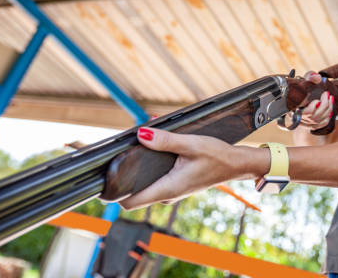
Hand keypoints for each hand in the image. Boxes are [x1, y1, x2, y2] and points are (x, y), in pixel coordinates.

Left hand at [119, 127, 252, 209]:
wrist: (236, 164)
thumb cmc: (217, 156)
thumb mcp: (191, 144)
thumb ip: (165, 140)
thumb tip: (140, 134)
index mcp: (167, 188)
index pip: (129, 202)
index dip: (112, 193)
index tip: (101, 180)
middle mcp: (166, 193)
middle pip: (132, 192)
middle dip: (120, 174)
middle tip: (114, 153)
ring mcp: (170, 190)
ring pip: (143, 183)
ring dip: (135, 167)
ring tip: (130, 144)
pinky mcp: (174, 183)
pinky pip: (153, 178)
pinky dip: (147, 165)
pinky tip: (149, 145)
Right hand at [288, 71, 333, 129]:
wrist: (297, 97)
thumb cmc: (300, 89)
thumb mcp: (304, 80)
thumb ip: (309, 77)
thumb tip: (317, 77)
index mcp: (293, 108)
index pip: (303, 113)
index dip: (311, 109)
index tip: (318, 101)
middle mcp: (299, 118)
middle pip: (314, 116)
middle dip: (324, 105)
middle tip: (326, 94)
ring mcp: (306, 123)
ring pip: (319, 119)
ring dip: (328, 109)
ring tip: (330, 98)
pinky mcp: (312, 125)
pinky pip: (322, 123)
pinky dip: (328, 117)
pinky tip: (330, 109)